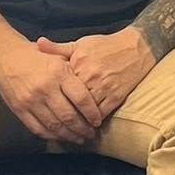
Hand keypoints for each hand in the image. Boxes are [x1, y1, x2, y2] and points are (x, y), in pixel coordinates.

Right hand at [0, 39, 103, 145]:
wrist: (4, 55)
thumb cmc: (35, 55)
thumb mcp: (58, 56)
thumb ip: (75, 72)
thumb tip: (94, 88)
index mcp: (58, 73)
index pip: (82, 99)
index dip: (92, 113)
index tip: (98, 120)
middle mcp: (45, 88)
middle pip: (69, 116)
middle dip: (83, 129)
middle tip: (91, 133)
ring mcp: (31, 101)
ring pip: (55, 126)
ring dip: (70, 135)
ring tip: (79, 138)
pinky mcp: (19, 110)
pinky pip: (38, 129)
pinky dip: (52, 136)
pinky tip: (61, 136)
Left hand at [38, 28, 153, 120]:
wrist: (136, 47)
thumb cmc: (105, 45)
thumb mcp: (80, 43)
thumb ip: (58, 48)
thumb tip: (38, 43)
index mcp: (78, 63)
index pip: (59, 86)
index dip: (51, 98)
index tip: (44, 107)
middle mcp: (89, 76)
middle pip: (70, 101)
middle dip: (62, 114)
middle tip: (54, 125)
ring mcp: (103, 88)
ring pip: (85, 111)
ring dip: (77, 122)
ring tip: (70, 130)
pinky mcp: (116, 96)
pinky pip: (101, 114)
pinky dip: (93, 122)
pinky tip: (87, 126)